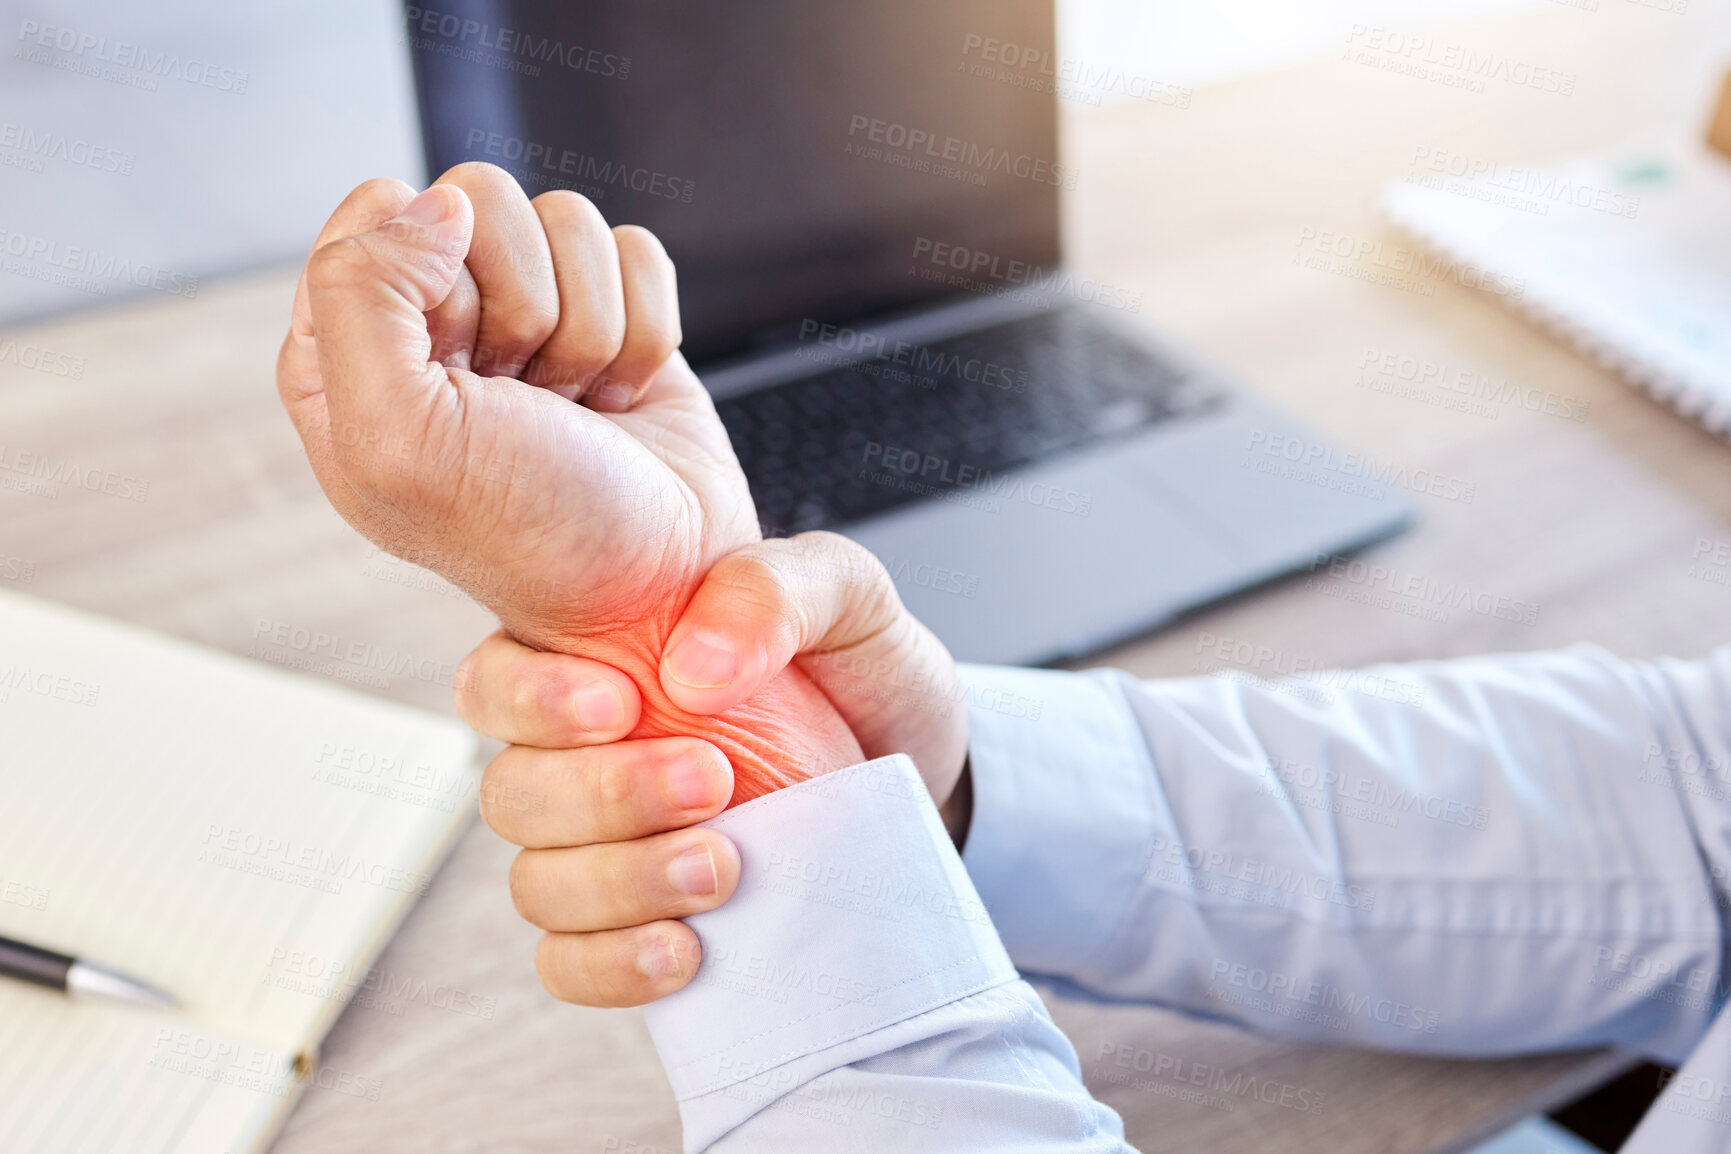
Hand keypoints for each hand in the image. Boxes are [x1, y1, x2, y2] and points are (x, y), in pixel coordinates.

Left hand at [276, 165, 859, 801]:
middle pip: (479, 203)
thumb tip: (434, 203)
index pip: (378, 215)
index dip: (433, 285)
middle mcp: (431, 326)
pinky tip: (618, 401)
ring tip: (573, 411)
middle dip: (523, 308)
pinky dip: (645, 332)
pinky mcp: (611, 317)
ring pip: (565, 221)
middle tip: (524, 401)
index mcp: (345, 351)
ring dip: (589, 329)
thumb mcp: (396, 440)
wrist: (662, 590)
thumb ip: (362, 293)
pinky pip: (636, 254)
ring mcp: (526, 318)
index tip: (458, 374)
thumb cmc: (532, 538)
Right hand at [457, 530, 970, 1006]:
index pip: (493, 683)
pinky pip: (572, 965)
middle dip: (605, 798)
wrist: (921, 765)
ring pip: (539, 886)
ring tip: (722, 870)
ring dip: (620, 885)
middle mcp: (584, 759)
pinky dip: (613, 966)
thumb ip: (769, 592)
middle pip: (513, 796)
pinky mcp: (644, 923)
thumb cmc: (855, 667)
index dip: (531, 701)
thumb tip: (693, 667)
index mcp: (599, 663)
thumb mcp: (841, 594)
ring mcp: (608, 850)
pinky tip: (688, 948)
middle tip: (713, 783)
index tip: (622, 705)